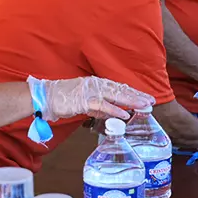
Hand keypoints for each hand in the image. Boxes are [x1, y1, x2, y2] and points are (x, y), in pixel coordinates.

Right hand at [31, 76, 154, 121]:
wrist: (46, 96)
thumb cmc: (64, 99)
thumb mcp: (85, 103)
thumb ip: (99, 107)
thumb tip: (112, 113)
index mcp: (96, 83)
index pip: (119, 87)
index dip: (133, 92)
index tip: (145, 97)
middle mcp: (96, 84)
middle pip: (121, 89)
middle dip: (137, 96)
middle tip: (151, 101)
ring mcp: (90, 91)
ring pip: (115, 95)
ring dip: (130, 100)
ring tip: (144, 105)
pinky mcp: (84, 100)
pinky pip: (102, 105)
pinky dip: (114, 110)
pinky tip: (125, 114)